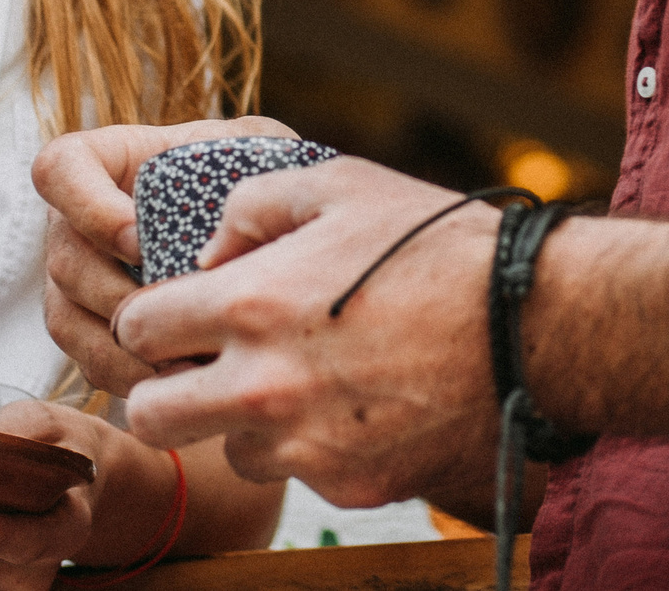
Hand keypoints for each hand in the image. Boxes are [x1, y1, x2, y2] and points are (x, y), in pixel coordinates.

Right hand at [37, 116, 294, 395]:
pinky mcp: (90, 328)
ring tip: (182, 362)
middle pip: (64, 259)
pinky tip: (178, 382)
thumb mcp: (250, 146)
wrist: (255, 227)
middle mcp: (76, 220)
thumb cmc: (248, 174)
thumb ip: (245, 154)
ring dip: (121, 347)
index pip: (60, 170)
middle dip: (116, 296)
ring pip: (67, 318)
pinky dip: (128, 376)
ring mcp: (76, 278)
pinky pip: (88, 359)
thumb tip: (239, 213)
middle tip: (177, 320)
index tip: (140, 242)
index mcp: (105, 163)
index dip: (88, 209)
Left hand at [110, 156, 504, 508]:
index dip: (153, 317)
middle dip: (164, 389)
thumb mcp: (339, 183)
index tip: (181, 314)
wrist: (530, 323)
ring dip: (246, 421)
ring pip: (228, 450)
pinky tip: (362, 400)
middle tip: (204, 367)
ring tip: (308, 378)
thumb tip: (210, 250)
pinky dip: (316, 445)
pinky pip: (302, 471)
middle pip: (150, 415)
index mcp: (249, 305)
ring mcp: (305, 446)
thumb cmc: (436, 243)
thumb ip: (252, 206)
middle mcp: (263, 386)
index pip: (138, 328)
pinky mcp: (350, 486)